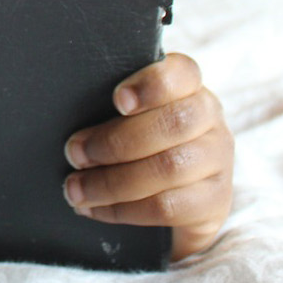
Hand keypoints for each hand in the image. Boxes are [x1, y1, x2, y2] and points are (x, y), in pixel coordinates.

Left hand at [63, 52, 232, 261]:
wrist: (171, 202)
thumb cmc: (135, 144)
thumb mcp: (125, 118)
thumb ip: (111, 108)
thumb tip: (64, 113)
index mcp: (189, 88)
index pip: (182, 73)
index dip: (152, 84)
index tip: (117, 99)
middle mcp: (210, 120)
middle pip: (174, 123)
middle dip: (115, 141)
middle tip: (74, 153)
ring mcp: (218, 162)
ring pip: (169, 168)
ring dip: (112, 181)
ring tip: (75, 188)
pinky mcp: (214, 203)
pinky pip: (168, 207)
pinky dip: (123, 210)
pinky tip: (94, 209)